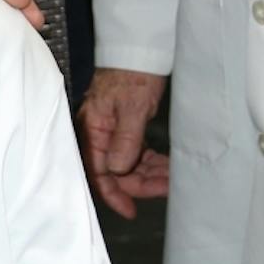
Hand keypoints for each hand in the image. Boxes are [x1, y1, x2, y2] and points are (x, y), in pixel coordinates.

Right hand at [77, 68, 168, 218]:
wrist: (138, 53)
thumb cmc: (131, 77)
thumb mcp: (132, 109)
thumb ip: (125, 140)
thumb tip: (118, 170)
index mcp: (92, 129)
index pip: (96, 170)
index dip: (112, 193)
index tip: (130, 210)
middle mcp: (97, 133)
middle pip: (114, 171)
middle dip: (139, 183)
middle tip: (166, 188)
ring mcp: (110, 131)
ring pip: (126, 164)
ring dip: (148, 174)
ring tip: (171, 177)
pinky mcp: (123, 128)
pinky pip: (134, 153)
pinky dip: (149, 162)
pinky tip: (165, 165)